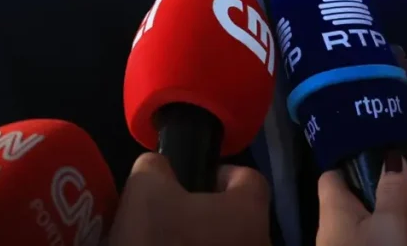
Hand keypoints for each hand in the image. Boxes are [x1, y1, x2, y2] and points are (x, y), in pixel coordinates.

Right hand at [108, 153, 270, 245]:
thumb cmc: (158, 242)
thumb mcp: (145, 189)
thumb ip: (156, 168)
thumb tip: (159, 169)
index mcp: (249, 210)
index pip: (247, 179)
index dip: (219, 175)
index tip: (191, 184)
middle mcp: (261, 242)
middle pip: (237, 219)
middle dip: (206, 217)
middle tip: (170, 220)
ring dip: (202, 244)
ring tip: (167, 245)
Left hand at [316, 153, 406, 245]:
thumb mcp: (389, 223)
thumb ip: (394, 190)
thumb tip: (393, 156)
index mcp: (335, 210)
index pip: (334, 175)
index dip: (357, 165)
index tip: (387, 163)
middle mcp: (338, 228)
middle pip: (369, 203)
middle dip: (400, 208)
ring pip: (382, 228)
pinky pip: (384, 244)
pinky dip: (402, 245)